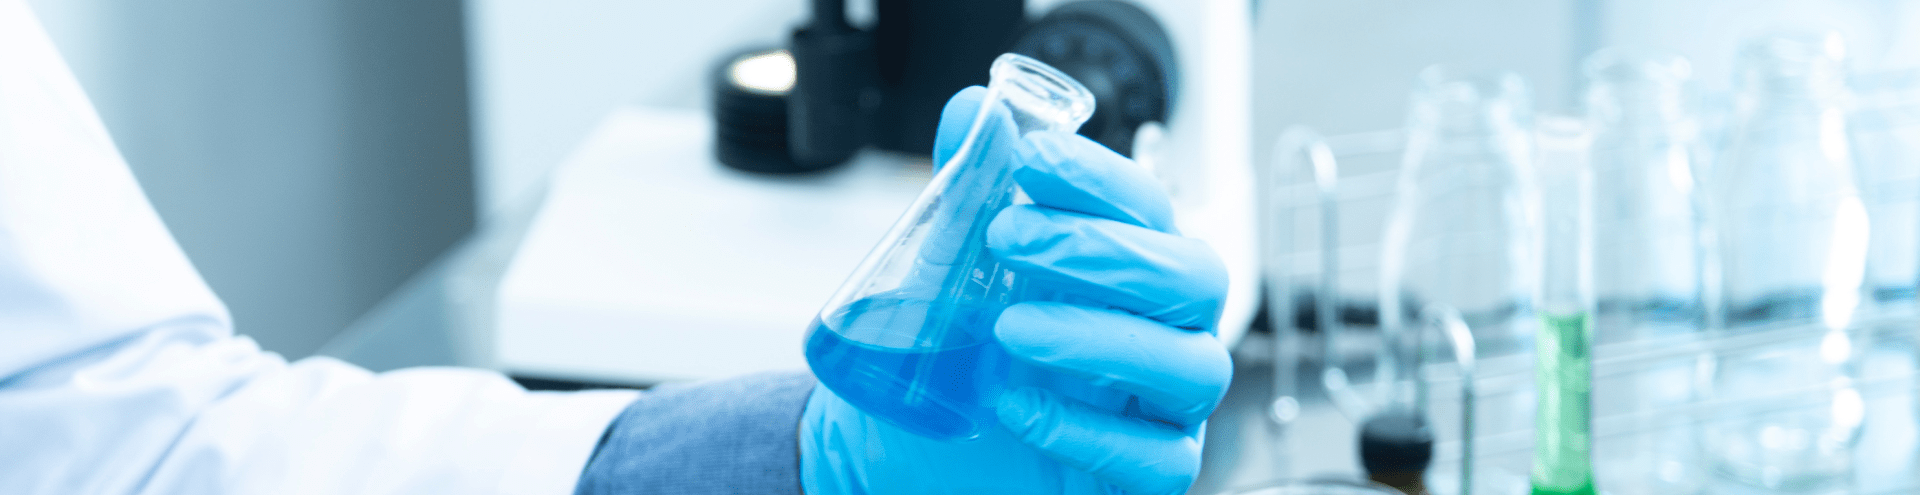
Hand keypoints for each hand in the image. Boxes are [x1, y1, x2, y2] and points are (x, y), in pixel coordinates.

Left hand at [799, 86, 1230, 494]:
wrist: (914, 459)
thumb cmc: (957, 365)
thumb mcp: (942, 278)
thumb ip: (963, 196)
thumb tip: (973, 111)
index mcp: (1129, 268)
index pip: (1148, 206)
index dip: (1098, 177)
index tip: (1029, 157)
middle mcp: (1163, 330)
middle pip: (1193, 276)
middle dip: (1102, 249)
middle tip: (1007, 239)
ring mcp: (1165, 407)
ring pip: (1191, 366)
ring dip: (1098, 337)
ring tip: (1008, 328)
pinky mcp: (1150, 473)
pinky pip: (1159, 459)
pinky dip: (1090, 430)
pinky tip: (1017, 407)